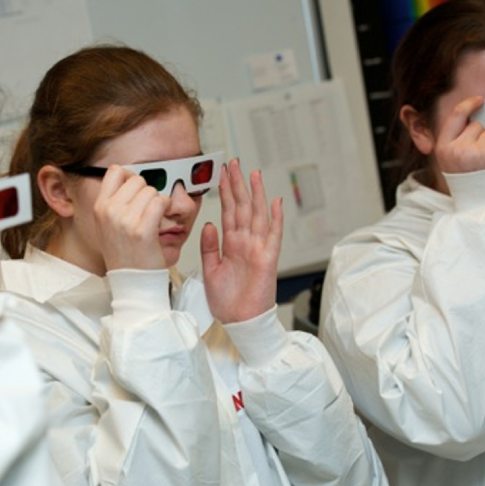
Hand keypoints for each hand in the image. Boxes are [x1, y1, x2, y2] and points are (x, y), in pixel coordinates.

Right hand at [89, 164, 169, 270]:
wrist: (131, 280)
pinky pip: (160, 202)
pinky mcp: (142, 230)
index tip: (135, 191)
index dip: (129, 177)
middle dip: (146, 192)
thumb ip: (114, 200)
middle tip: (146, 211)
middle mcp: (110, 211)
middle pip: (137, 180)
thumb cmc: (124, 253)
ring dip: (157, 202)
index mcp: (99, 207)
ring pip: (151, 191)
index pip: (114, 171)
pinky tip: (161, 220)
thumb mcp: (107, 224)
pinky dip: (165, 208)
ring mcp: (125, 221)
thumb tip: (130, 178)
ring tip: (152, 219)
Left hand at [200, 159, 281, 323]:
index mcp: (231, 244)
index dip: (226, 192)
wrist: (239, 322)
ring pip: (258, 215)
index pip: (228, 211)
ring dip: (256, 194)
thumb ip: (209, 247)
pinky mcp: (267, 259)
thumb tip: (209, 223)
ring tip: (253, 173)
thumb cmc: (227, 301)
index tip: (222, 172)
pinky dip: (275, 219)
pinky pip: (273, 236)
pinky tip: (276, 202)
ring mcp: (258, 249)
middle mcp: (245, 243)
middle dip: (238, 185)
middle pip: (243, 207)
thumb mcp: (210, 270)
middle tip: (235, 163)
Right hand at [432, 96, 484, 174]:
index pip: (457, 115)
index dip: (469, 103)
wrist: (481, 205)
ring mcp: (479, 152)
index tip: (479, 100)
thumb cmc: (467, 181)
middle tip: (478, 158)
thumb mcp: (450, 159)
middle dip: (480, 136)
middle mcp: (459, 149)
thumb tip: (470, 113)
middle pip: (476, 126)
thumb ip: (455, 137)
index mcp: (444, 148)